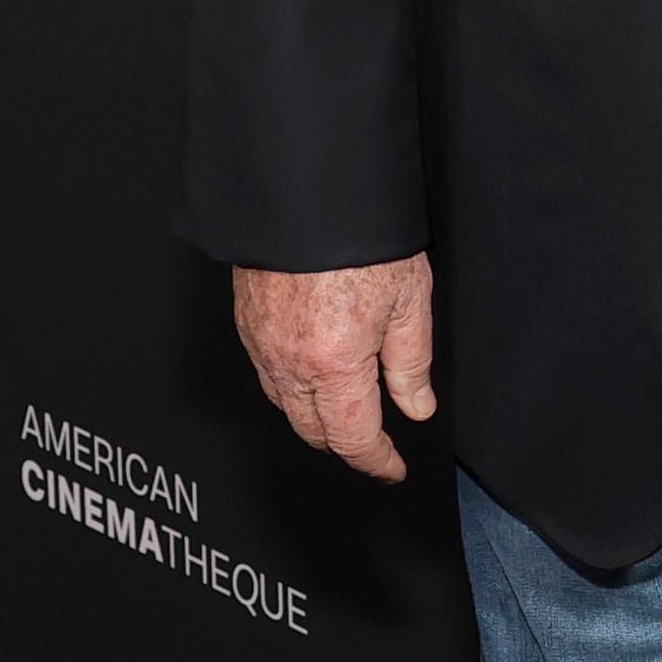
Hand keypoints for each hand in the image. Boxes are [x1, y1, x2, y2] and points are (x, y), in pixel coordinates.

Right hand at [232, 253, 436, 482]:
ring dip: (315, 418)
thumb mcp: (410, 299)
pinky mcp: (246, 323)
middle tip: (374, 445)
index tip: (393, 469)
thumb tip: (416, 406)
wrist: (306, 192)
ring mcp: (260, 344)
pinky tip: (311, 375)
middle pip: (312, 431)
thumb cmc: (361, 237)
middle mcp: (289, 362)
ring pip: (285, 406)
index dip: (376, 461)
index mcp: (333, 365)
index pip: (352, 438)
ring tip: (345, 412)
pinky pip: (266, 374)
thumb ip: (412, 362)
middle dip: (345, 444)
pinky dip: (289, 388)